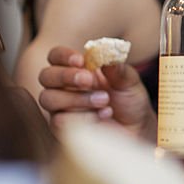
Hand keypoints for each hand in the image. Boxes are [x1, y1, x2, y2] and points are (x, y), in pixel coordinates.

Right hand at [37, 46, 155, 139]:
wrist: (137, 129)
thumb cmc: (129, 101)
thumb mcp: (130, 82)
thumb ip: (119, 69)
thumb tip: (109, 53)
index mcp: (77, 69)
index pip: (56, 56)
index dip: (63, 56)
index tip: (80, 60)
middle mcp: (64, 86)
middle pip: (46, 76)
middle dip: (66, 76)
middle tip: (89, 81)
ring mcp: (61, 108)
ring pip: (48, 98)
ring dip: (76, 98)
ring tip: (104, 100)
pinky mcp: (62, 128)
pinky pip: (58, 120)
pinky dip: (82, 116)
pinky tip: (104, 114)